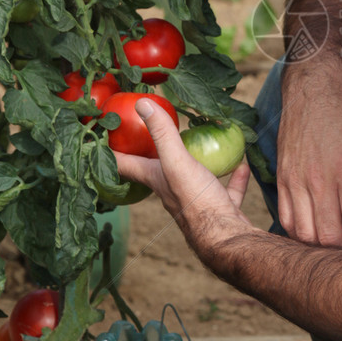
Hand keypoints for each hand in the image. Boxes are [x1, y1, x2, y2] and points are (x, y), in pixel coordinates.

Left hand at [113, 99, 254, 249]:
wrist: (228, 238)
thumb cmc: (197, 201)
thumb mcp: (177, 162)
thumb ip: (162, 133)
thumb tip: (142, 103)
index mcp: (155, 179)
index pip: (124, 164)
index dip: (109, 150)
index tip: (100, 134)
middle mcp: (171, 190)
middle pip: (155, 170)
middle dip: (150, 153)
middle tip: (149, 132)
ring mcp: (196, 200)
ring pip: (191, 179)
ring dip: (193, 163)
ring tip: (198, 145)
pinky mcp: (219, 208)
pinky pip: (225, 189)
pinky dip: (232, 176)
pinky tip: (241, 165)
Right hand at [276, 64, 341, 251]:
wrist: (314, 86)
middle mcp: (317, 181)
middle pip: (329, 237)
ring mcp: (295, 180)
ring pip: (305, 234)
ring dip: (322, 252)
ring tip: (340, 258)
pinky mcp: (281, 178)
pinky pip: (286, 219)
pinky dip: (299, 238)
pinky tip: (313, 243)